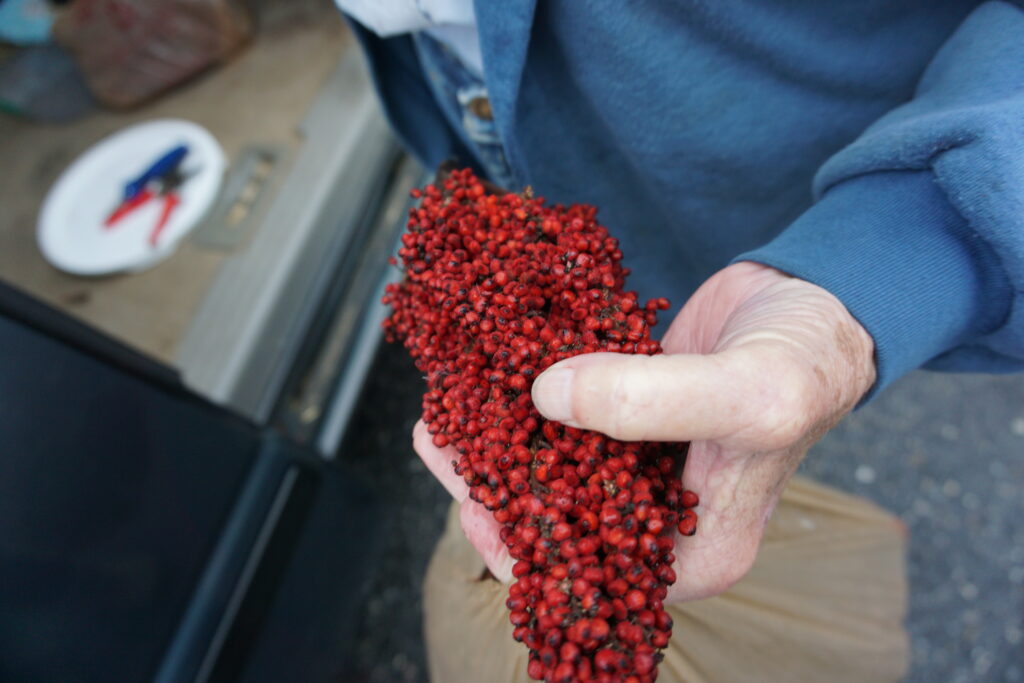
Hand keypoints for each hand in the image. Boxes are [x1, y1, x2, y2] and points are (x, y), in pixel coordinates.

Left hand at [414, 262, 875, 600]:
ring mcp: (639, 460)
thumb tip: (545, 399)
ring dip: (504, 437)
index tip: (477, 509)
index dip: (528, 553)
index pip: (597, 574)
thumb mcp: (744, 396)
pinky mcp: (626, 410)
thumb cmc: (806, 365)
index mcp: (695, 548)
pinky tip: (489, 377)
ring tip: (449, 410)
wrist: (815, 302)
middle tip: (444, 443)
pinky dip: (529, 396)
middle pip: (564, 517)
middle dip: (498, 486)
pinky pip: (566, 411)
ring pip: (557, 460)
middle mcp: (660, 513)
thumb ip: (647, 403)